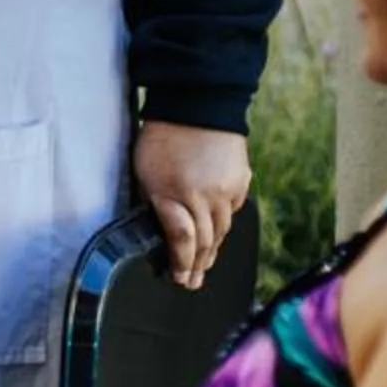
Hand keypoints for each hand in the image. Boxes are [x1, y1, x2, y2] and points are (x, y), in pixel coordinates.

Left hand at [132, 121, 251, 288]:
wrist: (198, 104)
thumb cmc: (161, 136)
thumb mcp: (145, 170)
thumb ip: (155, 200)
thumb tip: (161, 226)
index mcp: (177, 194)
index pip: (183, 240)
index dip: (181, 262)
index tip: (179, 277)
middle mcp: (206, 197)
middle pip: (206, 240)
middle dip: (198, 265)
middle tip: (192, 283)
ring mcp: (227, 190)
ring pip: (222, 229)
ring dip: (213, 250)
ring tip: (205, 266)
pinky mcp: (240, 181)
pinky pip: (232, 210)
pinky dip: (224, 224)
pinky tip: (219, 234)